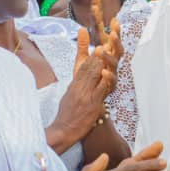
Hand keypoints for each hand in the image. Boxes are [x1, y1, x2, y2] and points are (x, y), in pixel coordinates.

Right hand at [51, 28, 117, 148]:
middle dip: (97, 52)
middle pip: (89, 67)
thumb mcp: (71, 93)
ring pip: (92, 76)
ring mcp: (85, 95)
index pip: (84, 65)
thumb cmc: (68, 113)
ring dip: (98, 62)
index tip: (101, 41)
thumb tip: (80, 72)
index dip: (93, 53)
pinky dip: (103, 81)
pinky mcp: (90, 105)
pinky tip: (107, 73)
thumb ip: (77, 81)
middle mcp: (79, 87)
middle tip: (105, 39)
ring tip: (103, 49)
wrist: (62, 131)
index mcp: (75, 84)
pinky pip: (98, 91)